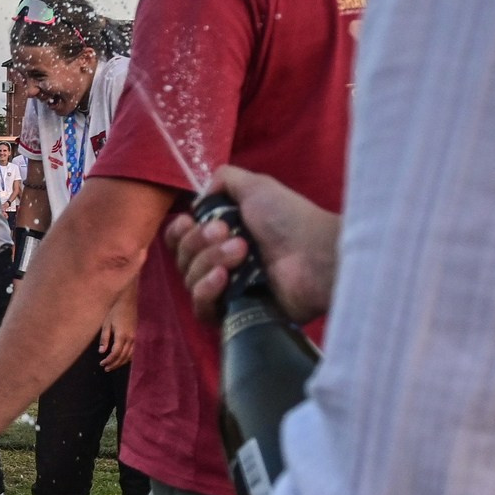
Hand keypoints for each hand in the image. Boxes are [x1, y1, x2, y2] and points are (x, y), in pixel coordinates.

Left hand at [97, 288, 137, 370]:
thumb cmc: (114, 311)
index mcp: (121, 335)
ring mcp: (136, 338)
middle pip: (123, 357)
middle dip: (114, 364)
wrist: (128, 302)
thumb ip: (104, 338)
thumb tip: (102, 352)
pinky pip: (134, 351)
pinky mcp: (137, 336)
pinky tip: (122, 360)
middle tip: (106, 368)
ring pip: (129, 356)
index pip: (115, 353)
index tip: (101, 363)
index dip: (108, 360)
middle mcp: (131, 339)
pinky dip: (128, 358)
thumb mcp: (106, 324)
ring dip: (121, 363)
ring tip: (112, 366)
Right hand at [167, 166, 340, 322]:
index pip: (180, 241)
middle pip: (182, 258)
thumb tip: (201, 196)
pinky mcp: (235, 315)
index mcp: (222, 235)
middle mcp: (221, 262)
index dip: (178, 232)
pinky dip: (206, 290)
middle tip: (230, 233)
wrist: (316, 254)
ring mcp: (227, 291)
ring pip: (189, 280)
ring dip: (210, 261)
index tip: (189, 221)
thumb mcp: (256, 186)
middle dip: (199, 242)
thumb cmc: (290, 219)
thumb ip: (224, 180)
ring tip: (242, 252)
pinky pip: (201, 308)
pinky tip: (224, 278)